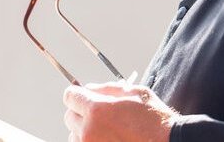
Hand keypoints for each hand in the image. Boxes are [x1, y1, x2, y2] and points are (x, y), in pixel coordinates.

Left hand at [63, 82, 177, 141]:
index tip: (83, 96)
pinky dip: (90, 141)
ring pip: (74, 134)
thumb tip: (89, 88)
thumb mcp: (134, 93)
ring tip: (105, 129)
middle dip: (81, 111)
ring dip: (83, 129)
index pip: (70, 96)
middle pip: (69, 116)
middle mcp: (88, 130)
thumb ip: (107, 88)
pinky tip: (107, 138)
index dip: (77, 94)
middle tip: (99, 112)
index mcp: (96, 110)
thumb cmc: (154, 120)